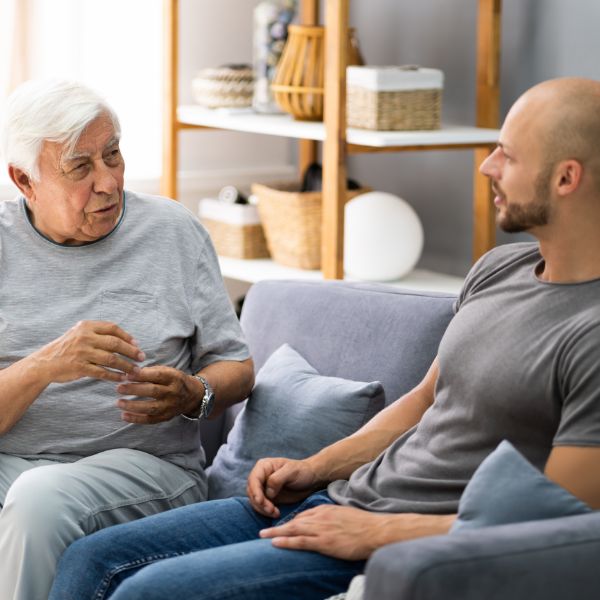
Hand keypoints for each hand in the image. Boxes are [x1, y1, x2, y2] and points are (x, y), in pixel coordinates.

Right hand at [34, 320, 143, 383]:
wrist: (44, 363)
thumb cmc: (67, 348)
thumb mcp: (80, 333)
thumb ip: (99, 333)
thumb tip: (127, 339)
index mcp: (86, 326)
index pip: (112, 328)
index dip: (127, 336)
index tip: (137, 344)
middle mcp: (84, 337)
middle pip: (115, 343)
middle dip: (131, 351)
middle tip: (142, 357)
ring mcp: (82, 353)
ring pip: (111, 359)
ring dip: (126, 366)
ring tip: (136, 371)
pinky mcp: (79, 367)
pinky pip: (102, 372)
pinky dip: (114, 376)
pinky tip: (122, 379)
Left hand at [116, 366, 199, 423]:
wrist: (192, 395)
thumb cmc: (173, 380)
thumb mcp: (167, 371)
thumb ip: (150, 371)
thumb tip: (129, 373)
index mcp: (174, 377)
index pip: (157, 375)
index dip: (141, 375)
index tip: (127, 375)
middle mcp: (173, 392)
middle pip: (153, 391)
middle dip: (134, 390)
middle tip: (119, 388)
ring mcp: (170, 406)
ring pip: (151, 407)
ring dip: (133, 406)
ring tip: (119, 403)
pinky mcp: (166, 417)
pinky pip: (151, 420)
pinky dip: (136, 419)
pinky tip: (124, 416)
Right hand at [247, 457, 322, 517]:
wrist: (311, 479)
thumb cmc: (302, 471)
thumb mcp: (291, 471)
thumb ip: (277, 479)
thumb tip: (268, 492)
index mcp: (264, 466)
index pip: (254, 479)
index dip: (255, 491)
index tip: (260, 501)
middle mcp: (261, 477)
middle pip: (252, 492)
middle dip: (259, 503)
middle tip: (271, 510)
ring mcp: (263, 488)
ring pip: (255, 501)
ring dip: (263, 509)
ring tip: (275, 513)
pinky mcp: (268, 498)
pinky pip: (262, 507)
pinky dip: (266, 512)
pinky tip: (276, 513)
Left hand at [259, 506, 456, 560]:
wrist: (376, 530)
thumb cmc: (364, 525)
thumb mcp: (345, 515)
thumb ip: (333, 518)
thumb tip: (329, 524)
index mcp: (325, 510)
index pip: (303, 515)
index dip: (290, 521)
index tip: (281, 525)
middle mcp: (320, 517)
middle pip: (294, 521)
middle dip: (278, 525)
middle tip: (263, 528)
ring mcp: (322, 529)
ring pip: (293, 530)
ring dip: (276, 533)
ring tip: (262, 535)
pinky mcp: (324, 542)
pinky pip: (301, 542)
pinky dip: (286, 542)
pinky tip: (275, 543)